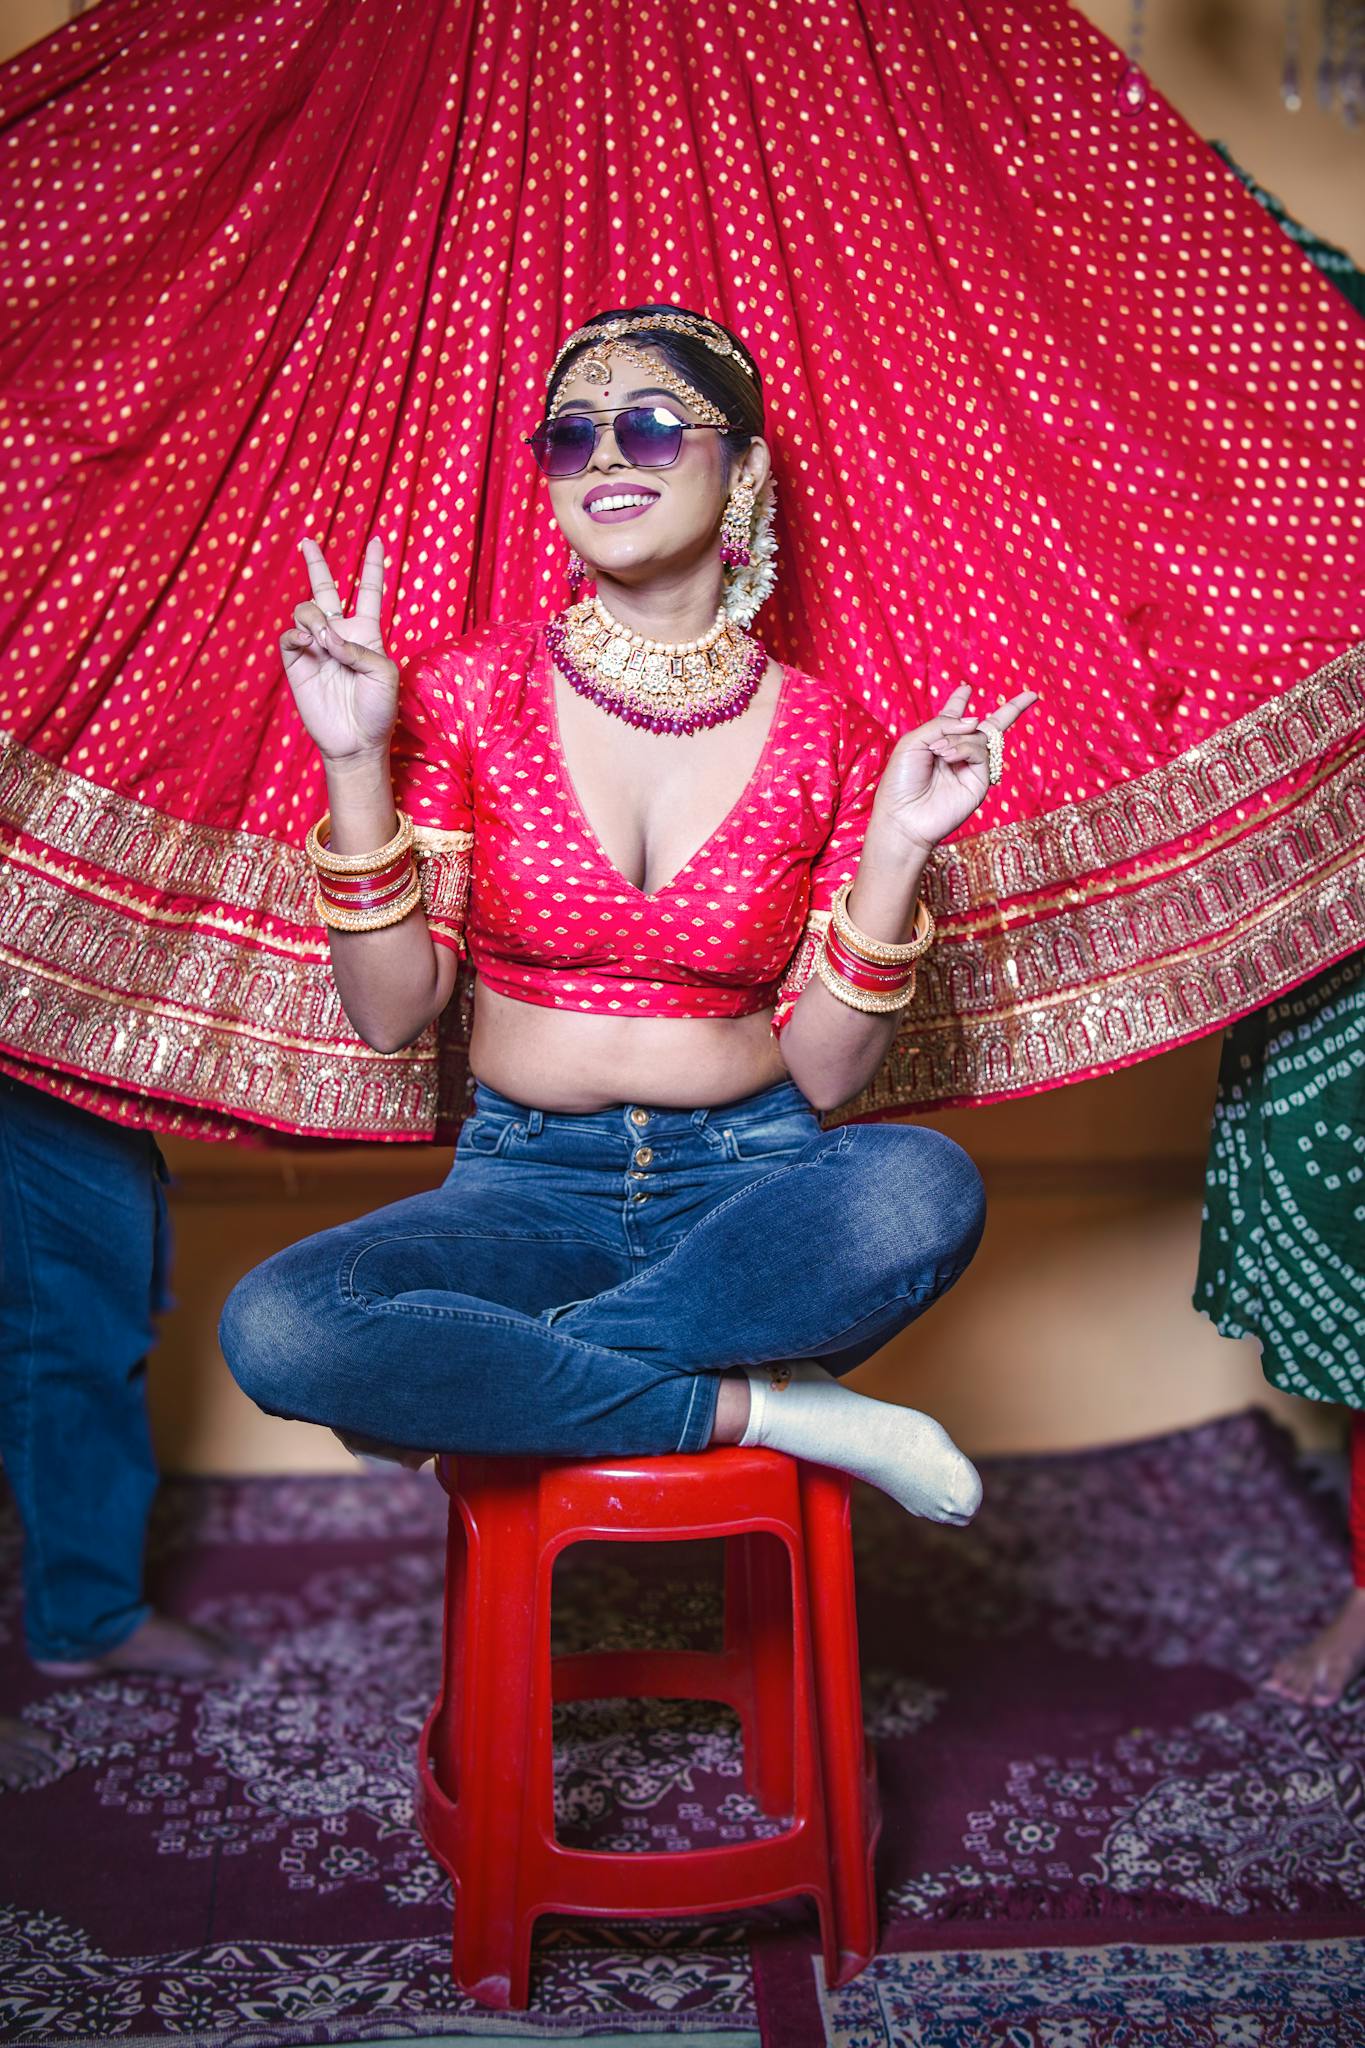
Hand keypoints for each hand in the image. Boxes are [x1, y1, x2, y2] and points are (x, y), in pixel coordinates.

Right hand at [279, 535, 398, 763]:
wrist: (356, 741)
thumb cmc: (378, 709)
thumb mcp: (384, 674)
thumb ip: (358, 647)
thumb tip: (324, 636)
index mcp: (367, 632)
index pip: (369, 591)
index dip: (374, 566)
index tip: (378, 540)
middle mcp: (340, 634)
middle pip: (325, 590)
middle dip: (316, 564)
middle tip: (307, 542)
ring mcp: (316, 647)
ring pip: (305, 610)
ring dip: (313, 616)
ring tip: (322, 639)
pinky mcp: (297, 664)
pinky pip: (289, 637)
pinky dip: (296, 633)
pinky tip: (309, 642)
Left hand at [870, 683, 1038, 852]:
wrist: (903, 817)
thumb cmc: (901, 781)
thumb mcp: (914, 742)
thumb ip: (943, 724)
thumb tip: (976, 721)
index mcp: (936, 742)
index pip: (953, 718)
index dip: (959, 702)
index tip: (965, 688)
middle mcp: (957, 754)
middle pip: (986, 727)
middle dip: (1010, 710)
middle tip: (1031, 696)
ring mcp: (970, 768)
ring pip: (980, 737)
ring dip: (959, 739)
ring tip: (939, 752)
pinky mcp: (979, 782)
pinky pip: (981, 753)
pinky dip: (965, 749)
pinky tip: (948, 756)